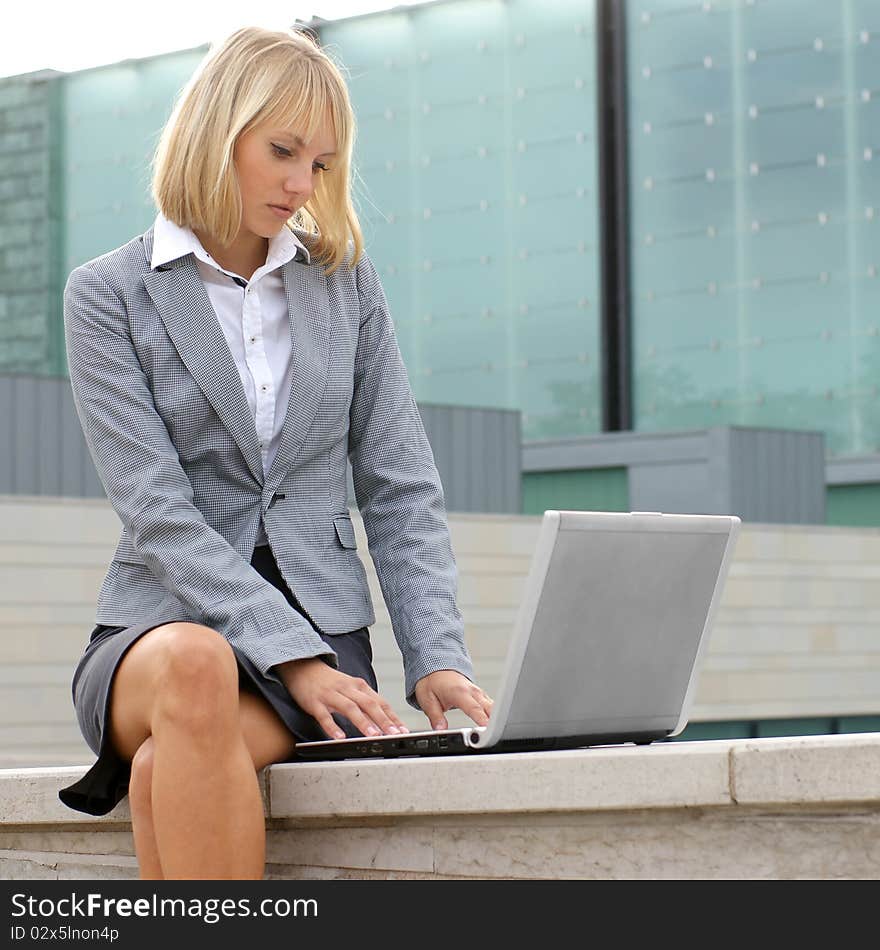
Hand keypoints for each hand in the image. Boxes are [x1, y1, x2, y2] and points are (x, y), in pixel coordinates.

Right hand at [275, 657, 409, 739]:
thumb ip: (365, 704)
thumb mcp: (350, 689)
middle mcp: (347, 689)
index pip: (380, 702)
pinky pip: (324, 716)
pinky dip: (332, 727)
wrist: (303, 667)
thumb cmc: (329, 682)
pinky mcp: (315, 702)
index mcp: (359, 686)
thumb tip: (382, 722)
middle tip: (394, 734)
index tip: (403, 731)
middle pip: (369, 704)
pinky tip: (340, 737)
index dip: (393, 717)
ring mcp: (331, 695)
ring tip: (373, 736)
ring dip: (363, 722)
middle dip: (383, 720)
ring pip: (350, 708)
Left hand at [414, 670, 493, 730]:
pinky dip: (493, 716)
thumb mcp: (427, 699)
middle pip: (490, 709)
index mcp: (459, 692)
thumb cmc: (432, 681)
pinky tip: (492, 727)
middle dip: (495, 724)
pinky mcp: (481, 695)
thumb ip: (435, 717)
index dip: (483, 721)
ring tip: (494, 736)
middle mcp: (472, 691)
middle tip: (493, 738)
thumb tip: (440, 731)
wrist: (436, 666)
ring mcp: (478, 693)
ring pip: (493, 707)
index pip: (474, 709)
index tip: (488, 732)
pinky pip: (491, 706)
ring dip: (496, 720)